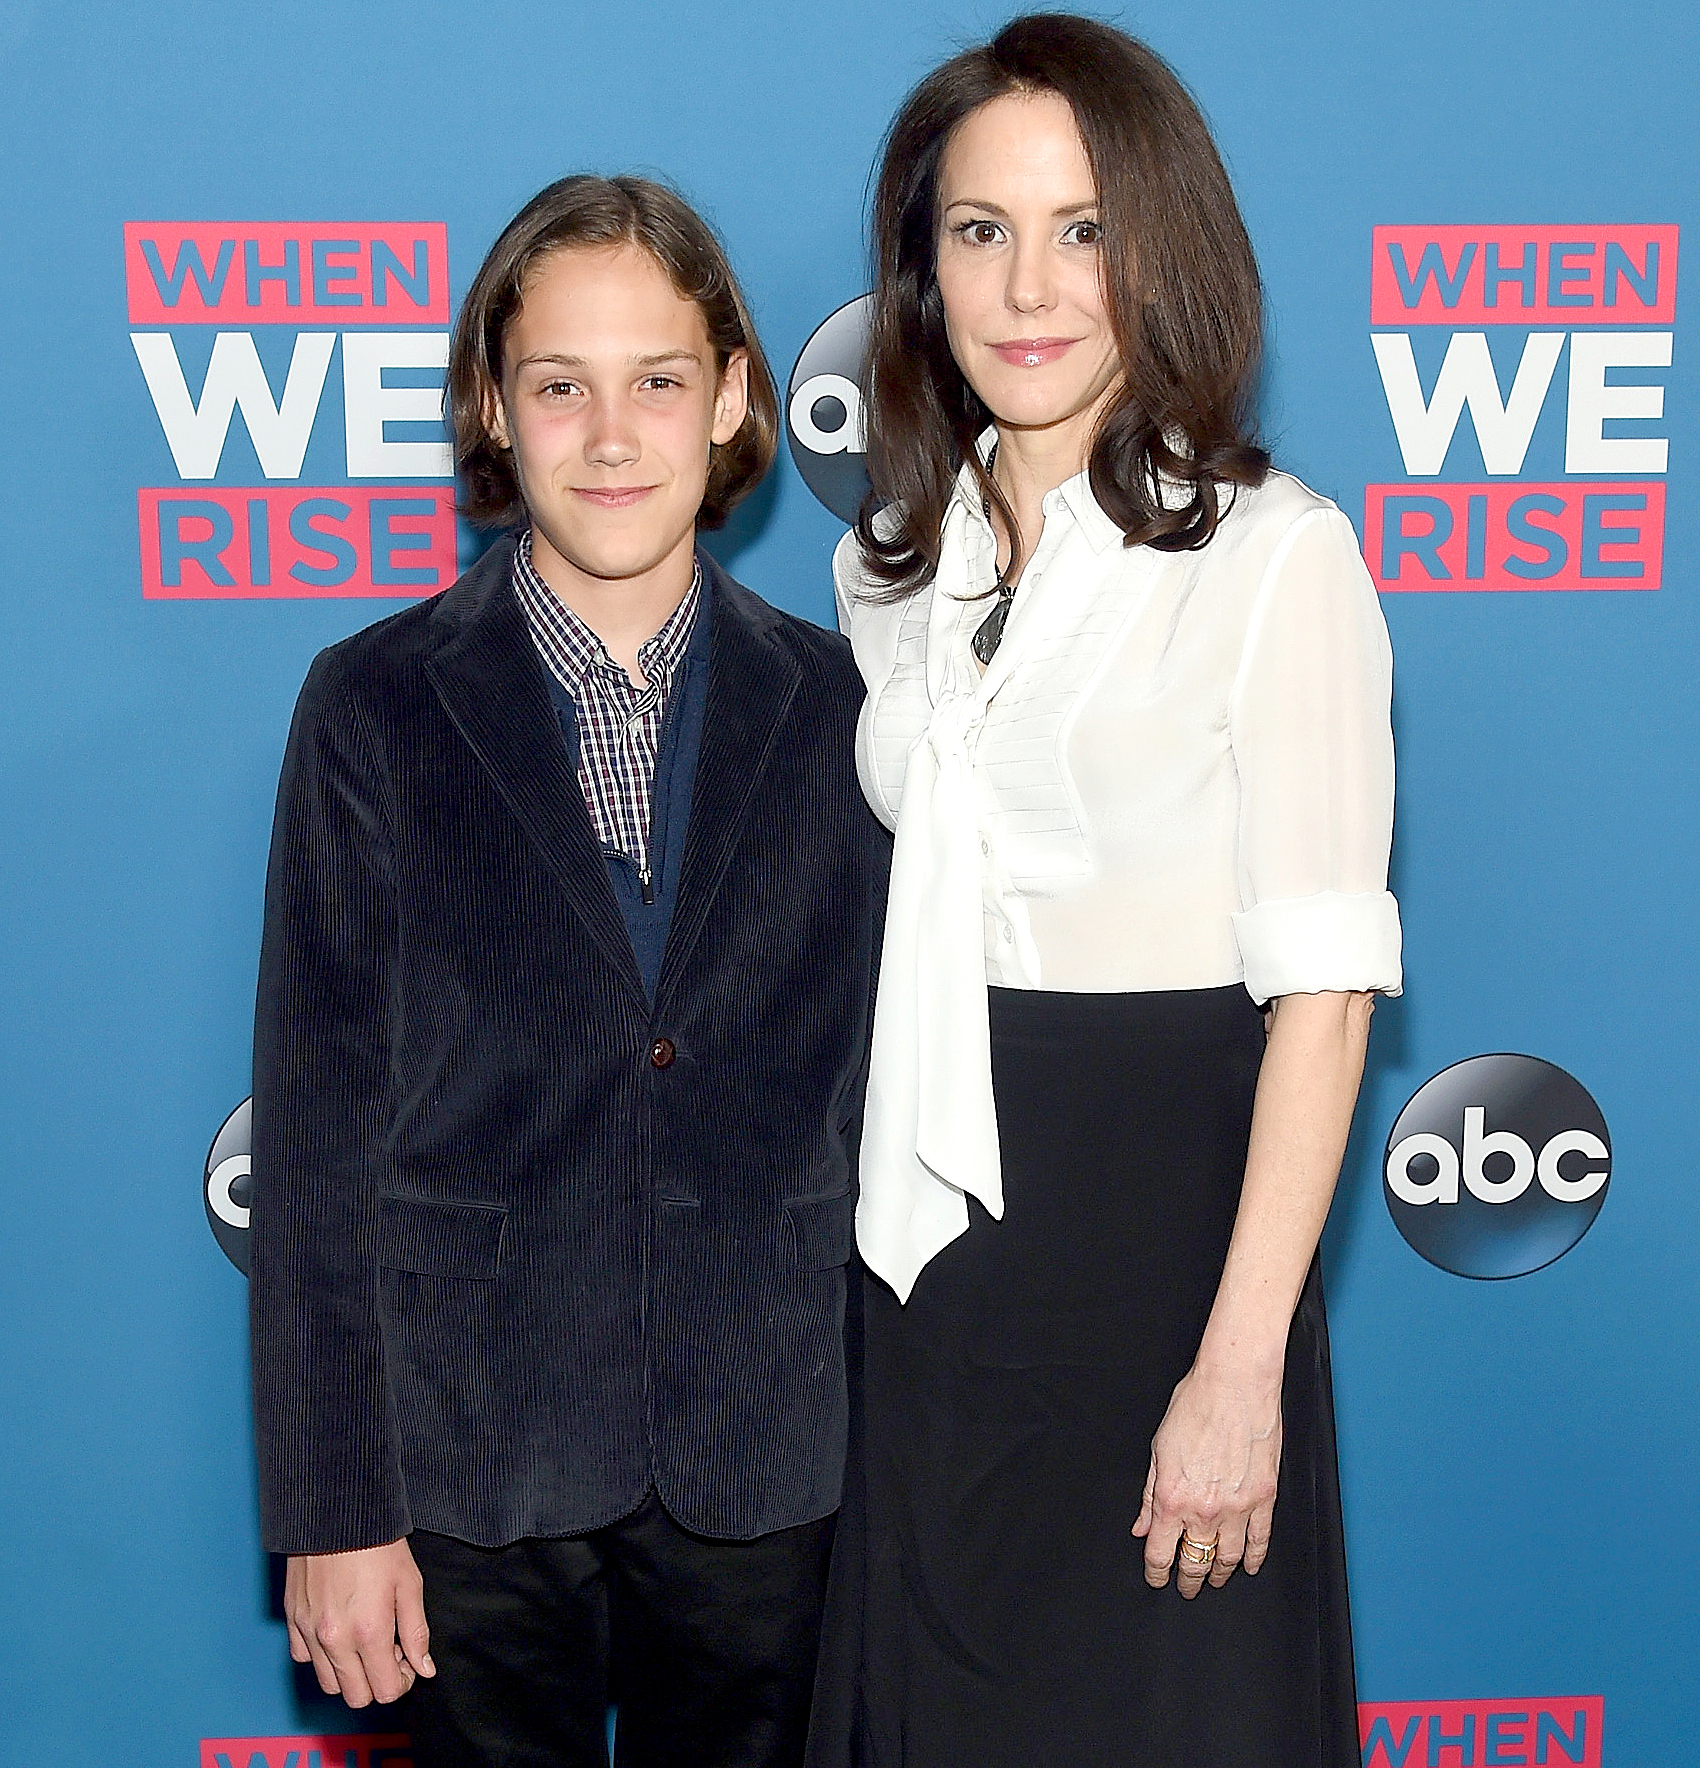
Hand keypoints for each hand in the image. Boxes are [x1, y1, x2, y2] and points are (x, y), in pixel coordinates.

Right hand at [284, 1539, 434, 1706]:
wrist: (338, 1512)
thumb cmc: (378, 1544)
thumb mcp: (410, 1584)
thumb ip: (417, 1631)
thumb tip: (424, 1669)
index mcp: (369, 1632)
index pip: (384, 1691)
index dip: (402, 1681)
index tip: (407, 1661)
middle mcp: (334, 1640)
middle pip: (356, 1696)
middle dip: (377, 1681)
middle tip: (388, 1650)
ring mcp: (309, 1632)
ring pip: (329, 1684)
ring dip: (349, 1673)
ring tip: (364, 1640)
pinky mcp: (292, 1621)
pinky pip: (303, 1658)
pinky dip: (321, 1655)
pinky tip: (338, 1631)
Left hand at [1130, 1362, 1280, 1597]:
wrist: (1234, 1384)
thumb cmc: (1195, 1405)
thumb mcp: (1159, 1449)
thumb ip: (1150, 1494)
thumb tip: (1142, 1525)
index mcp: (1174, 1498)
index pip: (1161, 1552)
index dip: (1156, 1572)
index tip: (1156, 1579)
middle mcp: (1205, 1509)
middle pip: (1195, 1561)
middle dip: (1188, 1579)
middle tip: (1185, 1588)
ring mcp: (1238, 1507)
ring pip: (1228, 1558)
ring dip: (1219, 1574)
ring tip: (1214, 1580)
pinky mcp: (1265, 1498)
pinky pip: (1260, 1541)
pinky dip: (1253, 1558)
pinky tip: (1247, 1566)